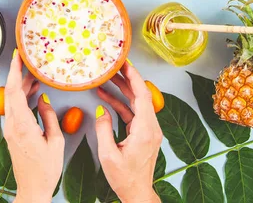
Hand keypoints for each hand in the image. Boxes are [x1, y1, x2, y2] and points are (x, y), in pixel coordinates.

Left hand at [4, 50, 63, 202]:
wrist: (32, 189)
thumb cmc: (45, 170)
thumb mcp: (55, 141)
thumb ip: (49, 116)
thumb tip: (44, 99)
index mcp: (22, 125)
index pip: (14, 91)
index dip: (15, 71)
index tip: (18, 56)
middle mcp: (12, 126)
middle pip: (11, 92)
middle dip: (18, 73)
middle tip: (27, 60)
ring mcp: (10, 130)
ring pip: (12, 100)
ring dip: (22, 86)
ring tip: (35, 75)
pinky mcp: (12, 134)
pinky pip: (15, 109)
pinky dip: (23, 98)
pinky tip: (33, 93)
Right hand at [95, 61, 162, 202]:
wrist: (137, 193)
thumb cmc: (124, 178)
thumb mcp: (108, 154)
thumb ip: (103, 129)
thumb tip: (102, 109)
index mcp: (145, 130)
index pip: (142, 96)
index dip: (134, 77)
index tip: (126, 64)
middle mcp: (151, 127)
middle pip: (140, 95)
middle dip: (127, 78)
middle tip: (115, 65)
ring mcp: (148, 130)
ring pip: (136, 103)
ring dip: (122, 90)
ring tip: (107, 78)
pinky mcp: (143, 134)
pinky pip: (132, 113)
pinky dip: (120, 104)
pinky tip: (106, 98)